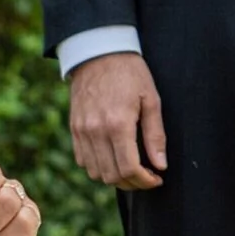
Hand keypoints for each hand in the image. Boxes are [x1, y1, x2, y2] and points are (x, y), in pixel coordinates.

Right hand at [67, 52, 166, 189]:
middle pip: (112, 176)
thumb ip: (155, 135)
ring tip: (131, 168)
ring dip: (114, 177)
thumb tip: (160, 165)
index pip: (129, 169)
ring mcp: (82, 130)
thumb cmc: (130, 73)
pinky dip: (98, 166)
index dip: (145, 181)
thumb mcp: (151, 99)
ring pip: (95, 172)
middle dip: (132, 183)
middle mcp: (96, 131)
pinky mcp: (74, 128)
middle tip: (147, 176)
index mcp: (118, 124)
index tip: (156, 179)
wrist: (99, 52)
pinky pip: (82, 160)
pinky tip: (113, 157)